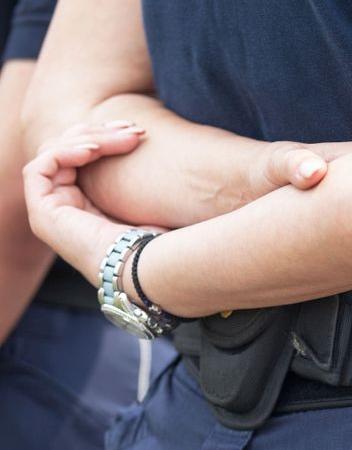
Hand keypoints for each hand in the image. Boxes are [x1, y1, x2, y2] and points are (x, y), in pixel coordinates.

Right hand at [23, 122, 156, 281]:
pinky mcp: (40, 213)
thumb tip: (149, 140)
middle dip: (100, 133)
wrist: (150, 269)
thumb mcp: (150, 201)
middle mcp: (65, 208)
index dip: (106, 137)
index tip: (138, 130)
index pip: (84, 158)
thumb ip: (140, 176)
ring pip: (54, 155)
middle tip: (134, 128)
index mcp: (89, 206)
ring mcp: (50, 212)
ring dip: (87, 139)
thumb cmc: (160, 242)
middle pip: (68, 152)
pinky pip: (39, 168)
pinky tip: (94, 150)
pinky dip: (64, 152)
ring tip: (122, 138)